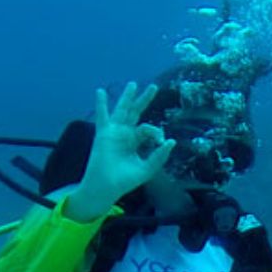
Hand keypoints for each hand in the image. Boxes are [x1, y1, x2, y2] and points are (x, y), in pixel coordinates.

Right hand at [65, 84, 175, 221]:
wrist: (107, 187)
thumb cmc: (125, 180)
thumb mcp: (147, 168)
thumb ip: (159, 156)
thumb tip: (171, 141)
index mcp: (135, 141)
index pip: (148, 129)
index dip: (155, 132)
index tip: (160, 141)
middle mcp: (125, 134)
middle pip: (136, 112)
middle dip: (145, 100)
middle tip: (154, 86)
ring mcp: (114, 132)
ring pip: (122, 110)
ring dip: (127, 97)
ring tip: (133, 84)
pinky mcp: (104, 134)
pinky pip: (102, 116)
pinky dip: (101, 104)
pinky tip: (100, 91)